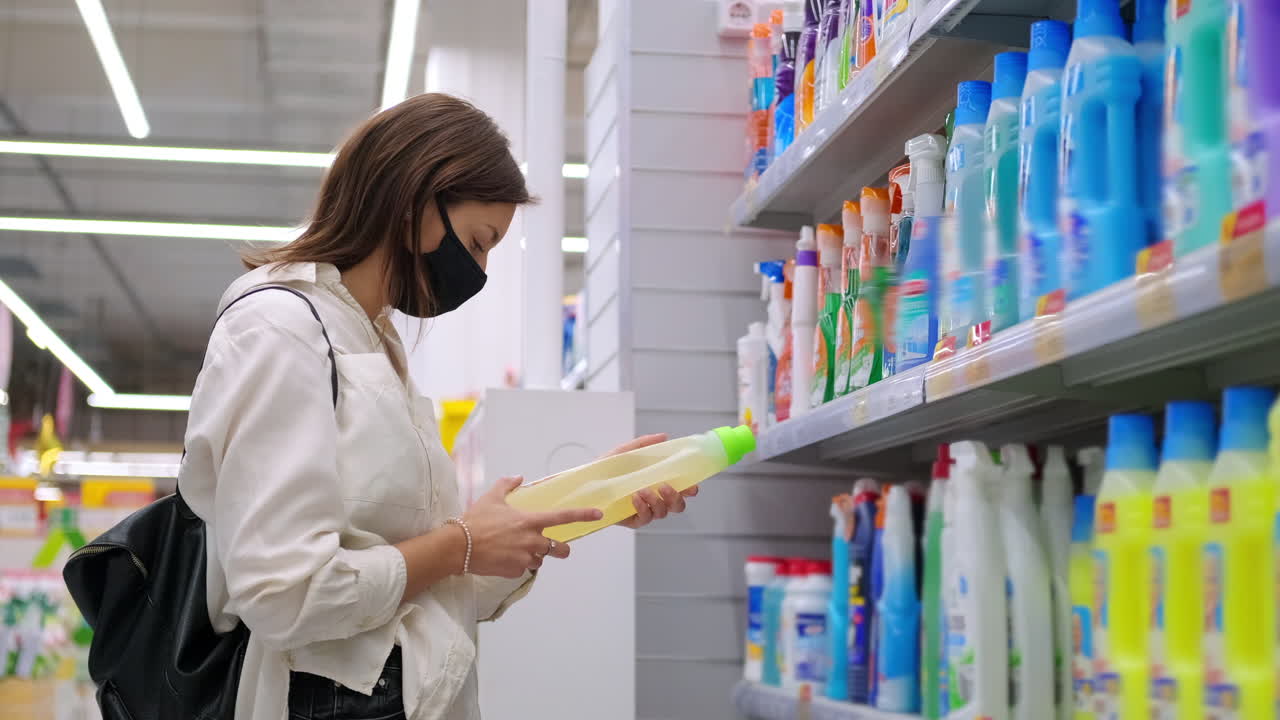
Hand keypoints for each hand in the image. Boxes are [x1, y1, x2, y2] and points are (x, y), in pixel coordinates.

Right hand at [461, 476, 602, 577]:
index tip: (598, 514)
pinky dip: (518, 564)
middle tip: (554, 547)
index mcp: (530, 521)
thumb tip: (518, 477)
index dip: (583, 515)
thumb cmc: (475, 520)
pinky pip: (524, 568)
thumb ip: (507, 485)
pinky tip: (504, 557)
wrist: (458, 547)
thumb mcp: (491, 498)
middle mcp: (532, 541)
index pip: (563, 518)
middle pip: (561, 549)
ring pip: (541, 560)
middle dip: (561, 549)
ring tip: (515, 549)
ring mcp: (525, 558)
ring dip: (535, 556)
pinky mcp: (515, 571)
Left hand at [604, 433, 698, 529]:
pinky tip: (635, 498)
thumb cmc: (607, 468)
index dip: (690, 489)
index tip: (692, 486)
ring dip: (657, 501)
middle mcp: (655, 498)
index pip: (682, 488)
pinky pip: (645, 518)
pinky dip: (643, 507)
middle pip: (677, 505)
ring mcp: (646, 510)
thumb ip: (644, 444)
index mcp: (658, 482)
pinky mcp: (633, 520)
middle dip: (676, 497)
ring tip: (643, 490)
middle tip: (665, 487)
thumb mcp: (625, 452)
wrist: (586, 483)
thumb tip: (664, 436)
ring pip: (662, 512)